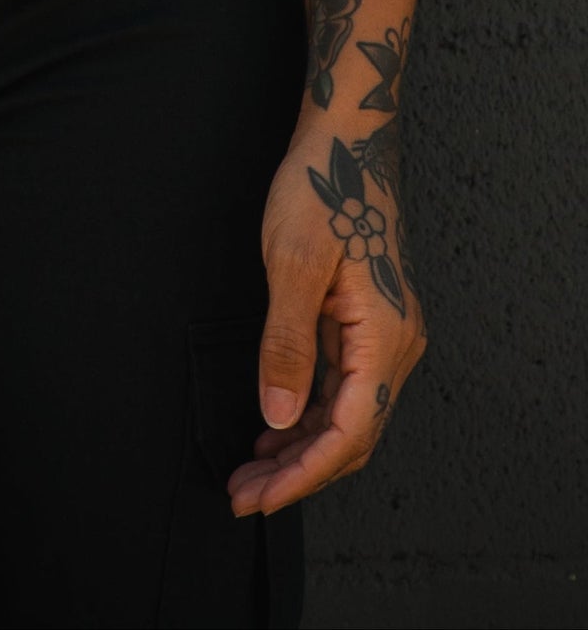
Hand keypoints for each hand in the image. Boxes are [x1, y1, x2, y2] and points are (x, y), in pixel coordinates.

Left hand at [229, 111, 425, 515]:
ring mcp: (381, 334)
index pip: (350, 432)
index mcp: (386, 337)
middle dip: (299, 472)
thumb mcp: (294, 264)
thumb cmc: (323, 188)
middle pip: (351, 434)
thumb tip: (278, 415)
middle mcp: (394, 344)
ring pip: (345, 414)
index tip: (261, 498)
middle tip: (244, 496)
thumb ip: (287, 344)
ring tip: (251, 471)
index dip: (305, 473)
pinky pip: (339, 386)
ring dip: (300, 447)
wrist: (345, 140)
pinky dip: (307, 412)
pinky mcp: (364, 322)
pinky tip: (274, 426)